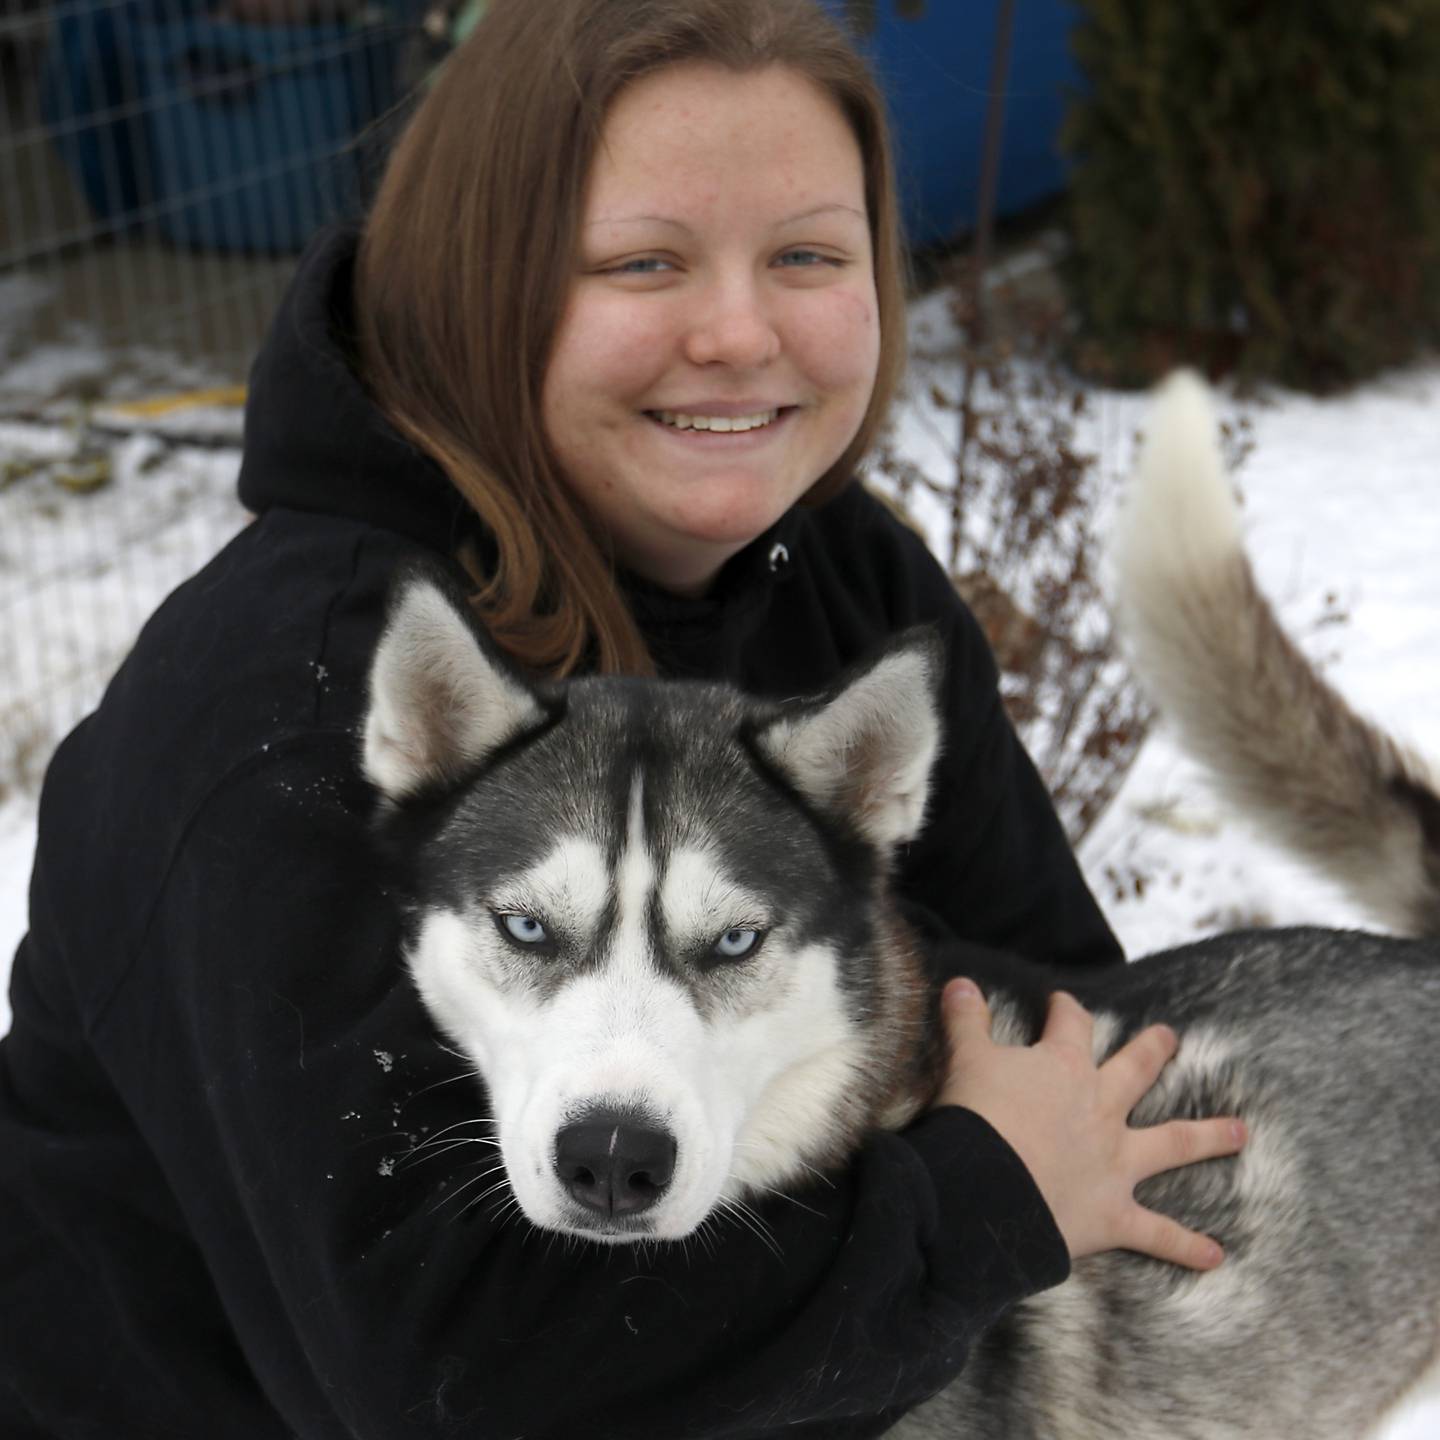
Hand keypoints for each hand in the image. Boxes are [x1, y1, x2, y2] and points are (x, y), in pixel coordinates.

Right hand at [934, 979, 1245, 1269]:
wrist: (986, 1188)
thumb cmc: (976, 1117)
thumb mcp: (965, 1059)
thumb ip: (966, 1019)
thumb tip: (959, 982)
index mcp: (1064, 1069)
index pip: (1072, 1026)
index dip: (1067, 1011)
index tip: (1063, 1002)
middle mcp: (1101, 1109)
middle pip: (1135, 1072)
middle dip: (1153, 1051)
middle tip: (1172, 1037)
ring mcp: (1114, 1162)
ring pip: (1171, 1144)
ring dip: (1208, 1137)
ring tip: (1241, 1133)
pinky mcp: (1113, 1213)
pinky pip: (1157, 1232)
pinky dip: (1186, 1246)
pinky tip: (1216, 1255)